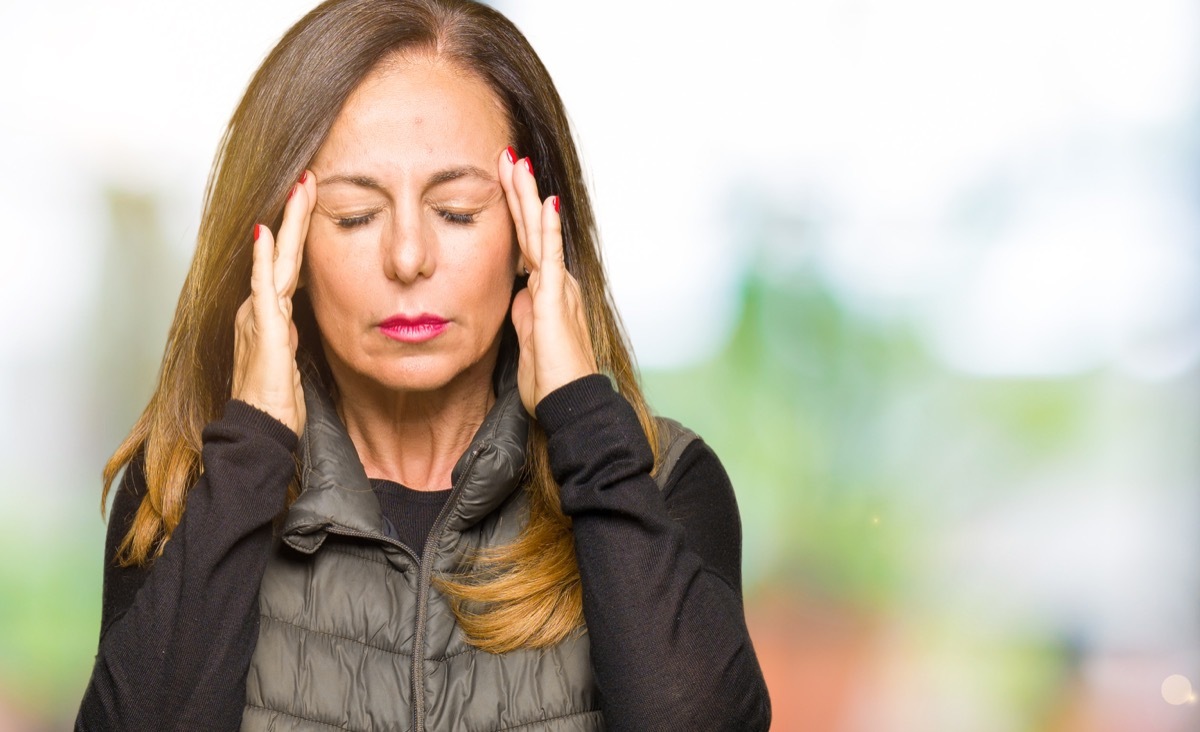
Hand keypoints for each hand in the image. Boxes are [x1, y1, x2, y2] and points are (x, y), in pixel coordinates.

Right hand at [231, 171, 314, 435]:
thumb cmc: (275, 399)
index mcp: (270, 313)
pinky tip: (264, 234)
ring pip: (278, 259)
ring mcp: (260, 314)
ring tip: (298, 189)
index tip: (310, 199)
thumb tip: (296, 321)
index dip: (299, 231)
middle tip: (307, 177)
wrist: (261, 426)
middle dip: (295, 214)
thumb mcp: (291, 358)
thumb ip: (291, 334)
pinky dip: (265, 260)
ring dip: (288, 223)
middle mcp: (260, 307)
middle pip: (283, 252)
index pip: (289, 263)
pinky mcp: (264, 328)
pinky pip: (264, 287)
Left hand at [499, 148, 597, 414]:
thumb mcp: (529, 342)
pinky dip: (549, 228)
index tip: (504, 181)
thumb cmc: (550, 381)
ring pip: (539, 232)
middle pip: (533, 227)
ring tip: (517, 162)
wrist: (569, 404)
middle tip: (508, 155)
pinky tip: (545, 202)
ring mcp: (558, 287)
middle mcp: (556, 282)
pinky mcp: (556, 299)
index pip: (527, 242)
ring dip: (528, 196)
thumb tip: (517, 296)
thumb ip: (524, 315)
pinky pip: (551, 257)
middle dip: (519, 191)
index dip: (516, 211)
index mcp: (547, 292)